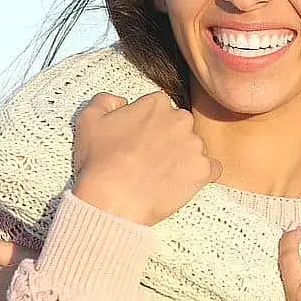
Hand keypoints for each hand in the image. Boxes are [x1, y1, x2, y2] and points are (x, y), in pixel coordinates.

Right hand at [72, 92, 221, 224]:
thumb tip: (121, 101)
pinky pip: (212, 169)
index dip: (148, 125)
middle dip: (169, 139)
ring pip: (195, 147)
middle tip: (150, 159)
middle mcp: (180, 120)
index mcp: (156, 104)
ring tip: (161, 175)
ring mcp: (194, 145)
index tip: (139, 140)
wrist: (112, 200)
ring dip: (183, 157)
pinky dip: (201, 175)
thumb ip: (105, 100)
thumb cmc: (99, 162)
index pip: (159, 108)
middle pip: (180, 126)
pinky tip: (183, 183)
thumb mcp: (89, 120)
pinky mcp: (203, 170)